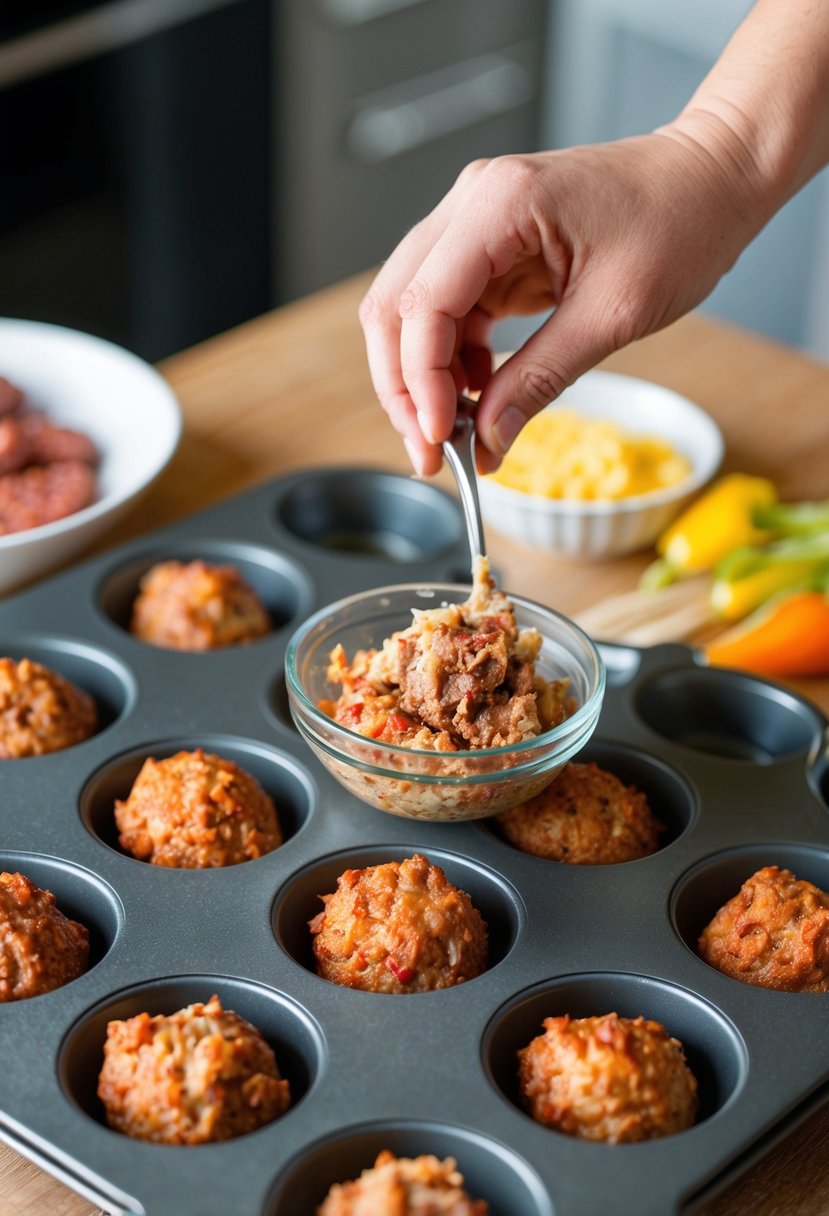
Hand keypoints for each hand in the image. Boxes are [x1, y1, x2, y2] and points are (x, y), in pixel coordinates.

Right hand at [359, 123, 761, 475]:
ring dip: (423, 378)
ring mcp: (476, 224)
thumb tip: (488, 440)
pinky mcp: (490, 248)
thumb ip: (540, 377)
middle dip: (404, 386)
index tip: (440, 439)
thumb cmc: (681, 222)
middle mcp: (472, 204)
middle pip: (396, 305)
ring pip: (412, 312)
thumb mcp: (613, 314)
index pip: (424, 303)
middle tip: (431, 451)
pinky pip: (448, 312)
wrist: (713, 178)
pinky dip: (453, 361)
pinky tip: (479, 394)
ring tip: (457, 432)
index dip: (421, 381)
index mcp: (499, 204)